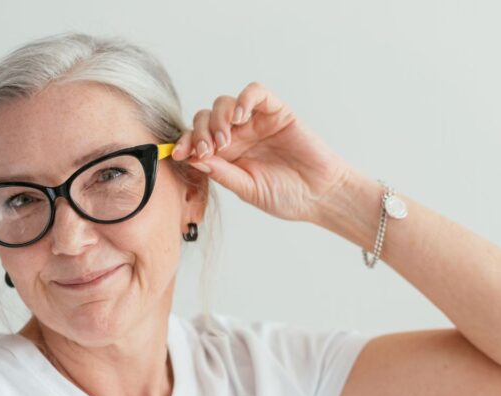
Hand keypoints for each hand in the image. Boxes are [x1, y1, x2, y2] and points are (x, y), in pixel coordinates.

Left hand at [172, 81, 355, 222]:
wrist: (320, 195)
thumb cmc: (286, 197)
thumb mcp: (247, 189)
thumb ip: (222, 173)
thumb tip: (192, 159)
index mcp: (226, 156)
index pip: (197, 140)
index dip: (185, 143)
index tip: (179, 154)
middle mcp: (237, 136)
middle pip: (205, 119)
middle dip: (200, 133)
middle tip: (208, 151)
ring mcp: (255, 122)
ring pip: (224, 104)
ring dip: (218, 119)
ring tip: (226, 140)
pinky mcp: (276, 111)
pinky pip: (255, 93)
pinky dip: (244, 99)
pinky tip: (241, 118)